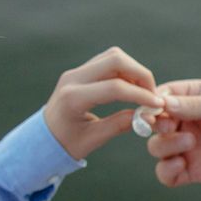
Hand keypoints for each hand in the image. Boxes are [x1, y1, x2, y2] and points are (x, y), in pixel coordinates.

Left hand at [44, 48, 162, 159]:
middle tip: (152, 94)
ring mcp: (76, 71)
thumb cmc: (66, 143)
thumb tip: (147, 116)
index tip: (157, 105)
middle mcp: (73, 79)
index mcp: (73, 98)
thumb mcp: (93, 139)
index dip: (140, 94)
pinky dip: (125, 70)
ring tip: (143, 92)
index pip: (114, 87)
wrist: (43, 138)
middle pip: (115, 60)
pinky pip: (107, 61)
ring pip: (113, 56)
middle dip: (140, 74)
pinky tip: (132, 88)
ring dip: (133, 70)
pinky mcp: (80, 71)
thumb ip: (120, 124)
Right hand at [146, 79, 200, 186]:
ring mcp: (187, 146)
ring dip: (165, 146)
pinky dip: (167, 171)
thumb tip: (163, 103)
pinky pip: (167, 174)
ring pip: (157, 148)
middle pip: (153, 124)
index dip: (151, 105)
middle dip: (156, 126)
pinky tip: (181, 165)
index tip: (156, 111)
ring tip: (190, 143)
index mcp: (190, 98)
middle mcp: (185, 122)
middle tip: (170, 126)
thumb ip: (193, 105)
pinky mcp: (193, 169)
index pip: (160, 98)